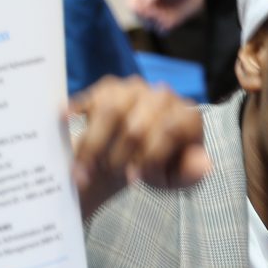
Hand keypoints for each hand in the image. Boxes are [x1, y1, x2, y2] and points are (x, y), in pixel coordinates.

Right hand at [67, 78, 210, 217]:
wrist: (129, 161)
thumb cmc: (157, 169)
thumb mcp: (175, 180)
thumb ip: (190, 174)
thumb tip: (204, 164)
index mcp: (187, 116)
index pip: (168, 131)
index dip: (149, 159)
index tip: (133, 181)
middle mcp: (164, 96)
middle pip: (137, 127)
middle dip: (119, 158)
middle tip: (107, 176)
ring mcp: (135, 88)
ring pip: (111, 111)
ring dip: (95, 145)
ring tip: (83, 170)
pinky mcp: (108, 86)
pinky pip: (90, 98)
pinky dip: (75, 114)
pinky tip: (64, 122)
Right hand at [128, 0, 204, 32]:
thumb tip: (144, 4)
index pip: (131, 3)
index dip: (134, 7)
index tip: (141, 7)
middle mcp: (152, 3)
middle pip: (137, 16)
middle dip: (143, 17)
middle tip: (153, 13)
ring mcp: (161, 13)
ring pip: (148, 25)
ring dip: (153, 23)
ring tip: (162, 15)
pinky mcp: (172, 21)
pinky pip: (162, 31)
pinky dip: (162, 29)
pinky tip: (169, 22)